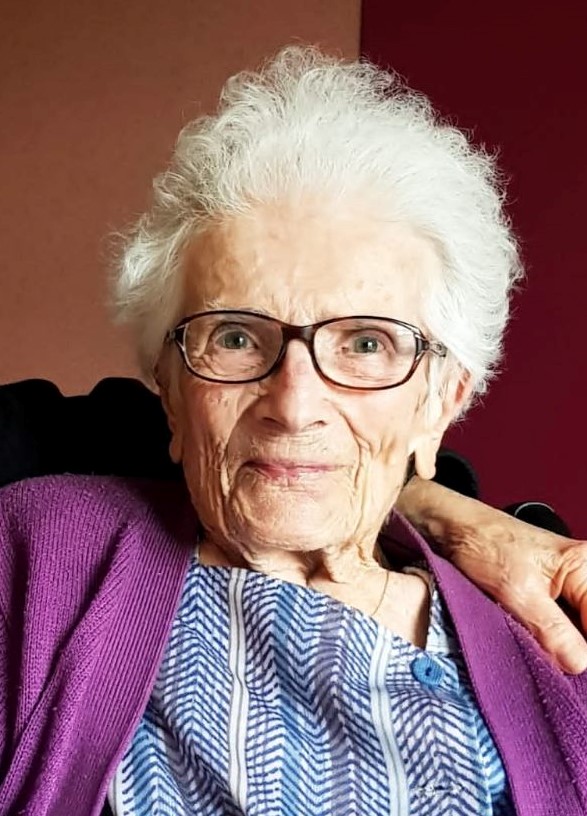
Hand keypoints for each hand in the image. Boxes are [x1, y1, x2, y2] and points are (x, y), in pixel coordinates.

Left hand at [397, 478, 586, 672]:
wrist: (452, 528)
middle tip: (554, 664)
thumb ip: (553, 630)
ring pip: (576, 630)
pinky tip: (535, 648)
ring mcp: (566, 586)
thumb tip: (580, 665)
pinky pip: (561, 625)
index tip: (571, 670)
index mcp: (584, 567)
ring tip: (541, 656)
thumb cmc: (482, 544)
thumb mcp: (518, 592)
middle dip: (575, 650)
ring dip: (562, 647)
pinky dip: (550, 640)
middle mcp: (582, 575)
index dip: (584, 650)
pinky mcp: (548, 595)